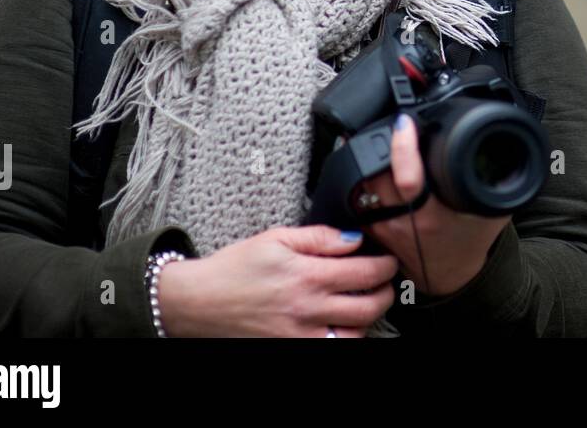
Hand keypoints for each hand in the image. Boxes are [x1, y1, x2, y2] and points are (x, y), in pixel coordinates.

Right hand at [154, 225, 398, 336]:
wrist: (198, 301)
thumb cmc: (234, 268)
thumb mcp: (276, 238)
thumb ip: (320, 237)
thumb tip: (353, 238)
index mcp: (306, 275)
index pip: (366, 272)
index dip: (386, 264)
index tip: (388, 259)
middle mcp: (306, 309)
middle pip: (369, 307)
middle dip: (386, 292)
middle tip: (384, 282)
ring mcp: (299, 335)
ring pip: (355, 335)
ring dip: (367, 319)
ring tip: (363, 303)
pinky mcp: (290, 349)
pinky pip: (331, 348)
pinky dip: (344, 338)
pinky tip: (341, 324)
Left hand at [359, 113, 510, 297]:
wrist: (453, 277)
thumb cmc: (472, 240)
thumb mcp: (494, 209)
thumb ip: (499, 179)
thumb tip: (507, 146)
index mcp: (433, 214)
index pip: (408, 178)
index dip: (403, 147)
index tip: (405, 123)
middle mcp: (403, 221)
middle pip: (376, 175)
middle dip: (379, 144)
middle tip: (388, 123)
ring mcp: (384, 227)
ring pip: (361, 185)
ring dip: (367, 160)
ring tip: (375, 137)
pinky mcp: (373, 229)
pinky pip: (359, 198)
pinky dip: (363, 179)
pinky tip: (371, 164)